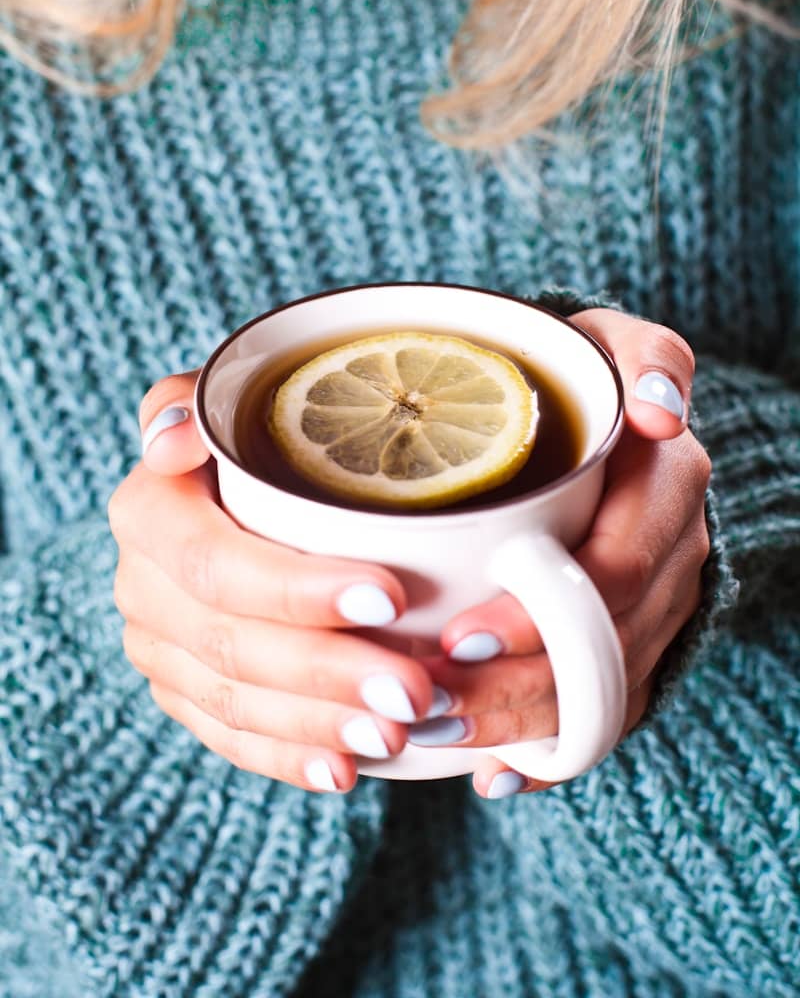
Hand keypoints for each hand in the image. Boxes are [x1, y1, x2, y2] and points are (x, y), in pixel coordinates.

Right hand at [108, 372, 436, 793]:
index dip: (296, 588)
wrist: (263, 487)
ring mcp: (160, 647)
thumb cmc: (266, 435)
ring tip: (398, 729)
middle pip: (231, 642)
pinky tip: (346, 769)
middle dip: (327, 672)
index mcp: (151, 509)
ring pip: (234, 700)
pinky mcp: (184, 691)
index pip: (215, 561)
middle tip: (415, 688)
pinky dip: (290, 756)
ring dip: (319, 723)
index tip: (391, 595)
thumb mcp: (235, 397)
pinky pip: (231, 738)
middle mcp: (143, 583)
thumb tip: (170, 439)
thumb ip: (196, 401)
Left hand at [426, 309, 711, 799]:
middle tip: (426, 704)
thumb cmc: (593, 378)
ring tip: (436, 737)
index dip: (539, 614)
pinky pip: (608, 712)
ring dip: (520, 726)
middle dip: (515, 687)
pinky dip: (554, 750)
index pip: (611, 572)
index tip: (458, 638)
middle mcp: (673, 558)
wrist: (621, 422)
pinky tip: (497, 775)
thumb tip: (657, 415)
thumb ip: (649, 361)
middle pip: (601, 649)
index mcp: (667, 488)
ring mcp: (660, 608)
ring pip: (602, 693)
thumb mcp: (621, 344)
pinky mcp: (641, 642)